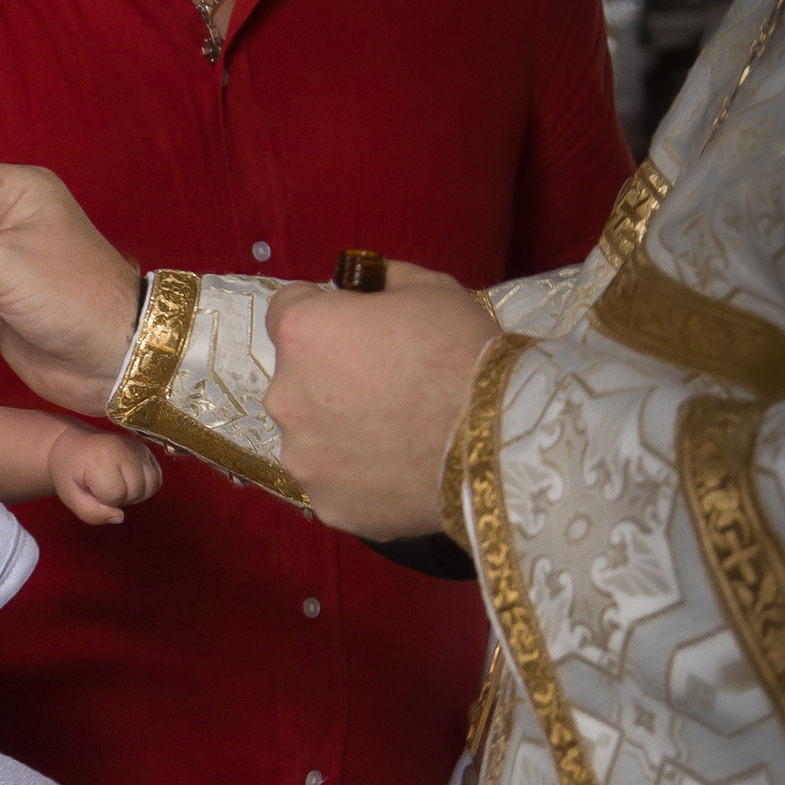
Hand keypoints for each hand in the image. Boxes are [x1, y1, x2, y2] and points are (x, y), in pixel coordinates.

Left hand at [44, 422, 160, 527]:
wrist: (72, 446)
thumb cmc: (69, 473)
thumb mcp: (70, 497)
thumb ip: (91, 513)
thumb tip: (119, 517)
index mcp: (100, 460)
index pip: (115, 495)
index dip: (104, 501)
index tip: (92, 489)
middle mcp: (122, 450)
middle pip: (136, 491)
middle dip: (121, 498)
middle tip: (103, 488)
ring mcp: (136, 447)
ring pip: (152, 485)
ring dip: (136, 493)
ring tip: (118, 485)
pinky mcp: (145, 449)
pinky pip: (157, 477)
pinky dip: (147, 485)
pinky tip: (130, 482)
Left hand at [263, 266, 497, 539]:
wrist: (499, 441)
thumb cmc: (462, 353)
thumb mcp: (428, 287)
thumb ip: (380, 281)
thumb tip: (364, 286)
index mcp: (302, 333)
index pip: (288, 308)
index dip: (325, 311)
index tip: (355, 324)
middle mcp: (285, 396)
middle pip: (297, 377)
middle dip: (330, 376)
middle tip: (386, 384)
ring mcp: (302, 458)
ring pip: (312, 434)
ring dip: (339, 429)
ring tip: (395, 434)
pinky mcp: (326, 504)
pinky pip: (335, 480)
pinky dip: (357, 475)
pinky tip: (398, 469)